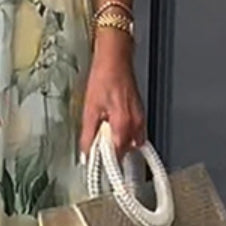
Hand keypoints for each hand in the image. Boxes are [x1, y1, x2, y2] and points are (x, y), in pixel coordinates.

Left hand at [79, 33, 145, 160]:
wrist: (115, 59)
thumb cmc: (104, 78)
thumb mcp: (90, 109)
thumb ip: (88, 134)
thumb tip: (85, 152)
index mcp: (123, 124)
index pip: (117, 155)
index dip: (107, 163)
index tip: (98, 166)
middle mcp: (136, 123)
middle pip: (124, 149)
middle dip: (111, 150)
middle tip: (96, 143)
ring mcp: (140, 118)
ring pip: (129, 141)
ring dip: (117, 141)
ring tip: (103, 129)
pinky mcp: (140, 112)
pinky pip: (133, 131)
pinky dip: (122, 132)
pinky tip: (111, 122)